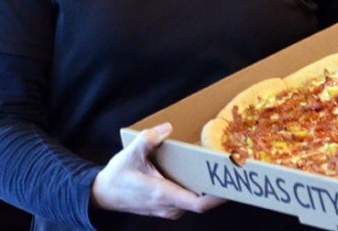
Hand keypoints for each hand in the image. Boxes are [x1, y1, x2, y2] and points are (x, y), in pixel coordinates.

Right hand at [91, 122, 223, 218]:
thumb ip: (148, 139)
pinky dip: (198, 187)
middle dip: (218, 186)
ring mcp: (169, 208)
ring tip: (220, 167)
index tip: (233, 184)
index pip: (199, 203)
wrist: (104, 194)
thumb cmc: (117, 176)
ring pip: (196, 200)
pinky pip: (189, 199)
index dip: (218, 196)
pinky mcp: (168, 206)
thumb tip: (167, 128)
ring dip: (208, 186)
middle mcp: (169, 206)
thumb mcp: (130, 153)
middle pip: (202, 201)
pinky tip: (201, 171)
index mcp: (163, 194)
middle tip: (233, 168)